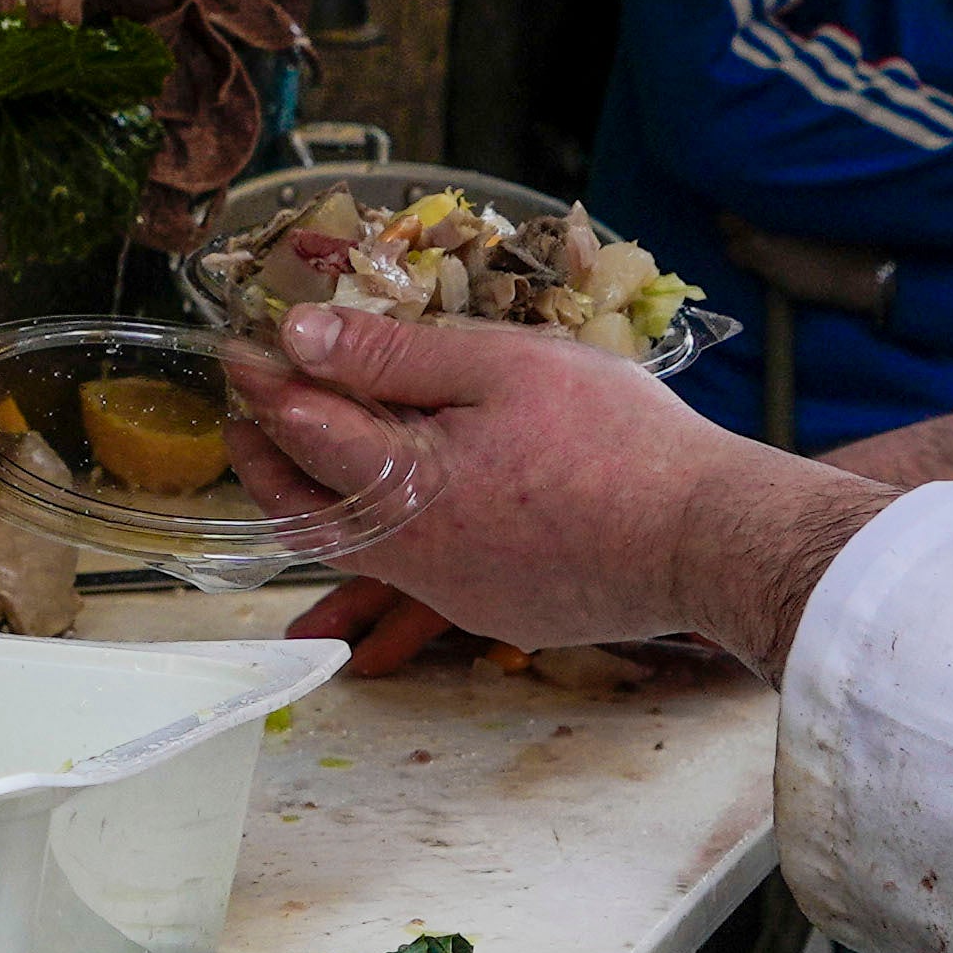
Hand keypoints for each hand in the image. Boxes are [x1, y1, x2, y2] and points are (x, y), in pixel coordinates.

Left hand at [228, 307, 881, 670]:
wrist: (708, 539)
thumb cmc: (616, 441)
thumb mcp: (505, 367)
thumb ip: (396, 355)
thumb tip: (301, 340)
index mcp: (406, 488)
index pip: (303, 433)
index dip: (266, 386)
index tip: (244, 352)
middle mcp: (412, 556)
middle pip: (307, 514)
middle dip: (267, 460)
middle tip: (253, 411)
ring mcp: (453, 594)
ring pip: (358, 550)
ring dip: (326, 497)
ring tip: (322, 446)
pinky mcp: (494, 611)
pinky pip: (418, 571)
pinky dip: (390, 528)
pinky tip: (419, 492)